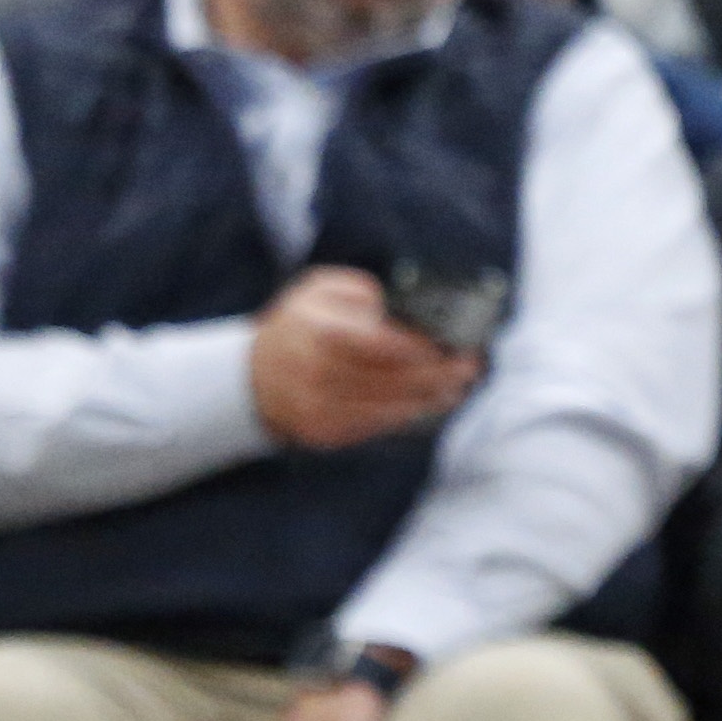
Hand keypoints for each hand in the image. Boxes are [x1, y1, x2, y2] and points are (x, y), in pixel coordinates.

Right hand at [248, 268, 478, 450]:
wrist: (252, 375)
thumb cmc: (301, 323)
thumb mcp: (322, 289)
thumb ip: (363, 293)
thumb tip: (403, 309)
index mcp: (319, 331)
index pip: (379, 343)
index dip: (419, 348)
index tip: (452, 346)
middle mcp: (316, 373)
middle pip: (389, 378)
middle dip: (436, 375)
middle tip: (469, 367)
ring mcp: (317, 407)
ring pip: (385, 407)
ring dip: (428, 399)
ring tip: (458, 387)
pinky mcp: (322, 431)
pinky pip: (372, 426)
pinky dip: (404, 416)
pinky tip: (427, 404)